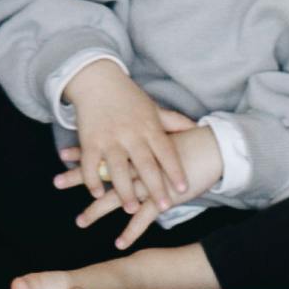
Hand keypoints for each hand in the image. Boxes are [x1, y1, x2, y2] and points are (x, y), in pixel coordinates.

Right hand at [57, 64, 202, 249]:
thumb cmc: (129, 97)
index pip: (166, 152)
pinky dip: (92, 180)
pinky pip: (90, 164)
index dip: (175, 170)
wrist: (97, 80)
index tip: (184, 187)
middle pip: (145, 164)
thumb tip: (198, 128)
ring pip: (117, 168)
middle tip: (164, 206)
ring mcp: (109, 138)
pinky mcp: (89, 140)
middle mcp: (130, 133)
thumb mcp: (153, 108)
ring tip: (132, 208)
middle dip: (155, 187)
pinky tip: (97, 194)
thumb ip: (174, 122)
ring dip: (124, 190)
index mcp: (149, 127)